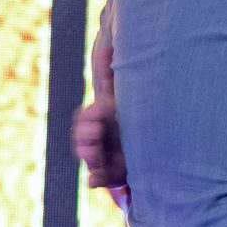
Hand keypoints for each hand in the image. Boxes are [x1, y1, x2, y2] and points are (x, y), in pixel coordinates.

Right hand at [72, 35, 128, 192]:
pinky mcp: (106, 174)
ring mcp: (100, 156)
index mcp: (100, 119)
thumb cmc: (127, 118)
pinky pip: (96, 179)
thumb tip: (106, 45)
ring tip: (93, 151)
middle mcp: (97, 138)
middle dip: (86, 134)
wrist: (143, 148)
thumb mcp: (119, 97)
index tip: (100, 112)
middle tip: (96, 130)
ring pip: (88, 156)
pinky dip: (94, 180)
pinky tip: (93, 181)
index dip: (89, 116)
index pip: (88, 116)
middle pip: (83, 137)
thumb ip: (110, 75)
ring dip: (88, 154)